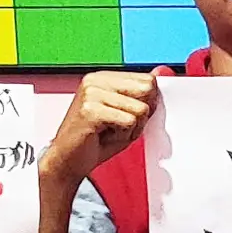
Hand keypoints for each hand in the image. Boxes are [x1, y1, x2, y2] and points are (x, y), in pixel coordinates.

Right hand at [43, 70, 157, 187]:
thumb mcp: (128, 115)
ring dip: (131, 129)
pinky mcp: (90, 110)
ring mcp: (91, 93)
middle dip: (141, 115)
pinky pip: (129, 122)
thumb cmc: (97, 140)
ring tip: (110, 132)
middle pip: (147, 90)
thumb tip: (163, 72)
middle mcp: (96, 81)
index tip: (127, 116)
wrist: (68, 161)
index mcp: (104, 77)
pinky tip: (104, 136)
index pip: (148, 80)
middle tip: (119, 126)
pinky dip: (123, 135)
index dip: (147, 104)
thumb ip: (145, 95)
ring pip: (140, 109)